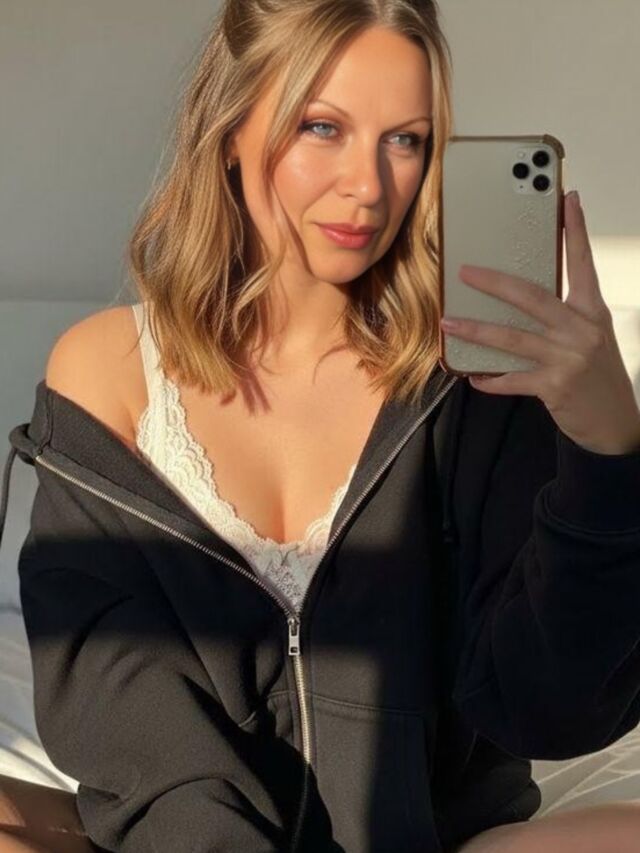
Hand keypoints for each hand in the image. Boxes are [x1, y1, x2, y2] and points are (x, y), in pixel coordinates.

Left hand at [440, 191, 639, 454]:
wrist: (615, 424)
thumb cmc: (597, 376)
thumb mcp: (591, 338)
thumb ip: (564, 318)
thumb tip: (518, 301)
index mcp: (592, 312)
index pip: (583, 263)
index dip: (575, 231)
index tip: (567, 200)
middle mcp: (582, 330)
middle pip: (533, 297)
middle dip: (496, 283)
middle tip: (466, 271)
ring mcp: (568, 359)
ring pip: (513, 338)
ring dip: (476, 330)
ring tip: (448, 323)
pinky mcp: (555, 387)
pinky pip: (512, 380)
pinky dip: (489, 379)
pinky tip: (471, 376)